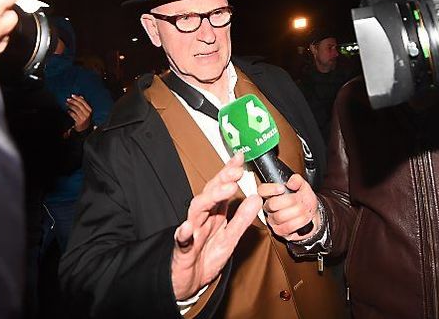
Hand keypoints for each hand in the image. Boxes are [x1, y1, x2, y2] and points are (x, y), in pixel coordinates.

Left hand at [65, 95, 92, 132]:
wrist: (84, 129)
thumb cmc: (84, 118)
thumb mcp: (85, 111)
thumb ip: (83, 104)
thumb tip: (80, 96)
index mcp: (89, 110)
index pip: (83, 102)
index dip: (77, 98)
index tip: (72, 95)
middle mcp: (87, 113)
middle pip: (79, 105)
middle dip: (73, 101)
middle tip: (68, 99)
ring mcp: (84, 118)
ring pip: (76, 110)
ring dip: (71, 106)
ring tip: (67, 104)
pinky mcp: (80, 122)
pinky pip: (74, 115)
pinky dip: (70, 112)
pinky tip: (68, 111)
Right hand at [171, 153, 261, 300]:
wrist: (189, 282)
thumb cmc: (207, 257)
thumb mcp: (230, 238)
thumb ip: (242, 219)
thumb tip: (257, 198)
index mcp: (214, 214)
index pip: (221, 188)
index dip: (230, 172)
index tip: (240, 157)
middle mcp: (202, 218)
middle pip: (210, 194)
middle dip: (222, 180)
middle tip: (236, 172)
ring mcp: (190, 232)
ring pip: (197, 211)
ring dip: (209, 199)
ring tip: (224, 190)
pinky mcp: (182, 250)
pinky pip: (181, 241)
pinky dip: (183, 234)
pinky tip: (186, 229)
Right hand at [256, 174, 320, 241]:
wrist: (310, 215)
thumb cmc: (304, 200)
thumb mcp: (303, 186)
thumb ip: (298, 180)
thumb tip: (292, 181)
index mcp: (271, 194)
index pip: (262, 190)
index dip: (271, 189)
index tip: (282, 188)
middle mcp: (269, 207)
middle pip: (272, 204)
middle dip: (290, 201)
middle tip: (299, 200)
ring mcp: (272, 219)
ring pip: (280, 216)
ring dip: (297, 212)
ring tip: (304, 209)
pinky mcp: (279, 231)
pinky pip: (286, 227)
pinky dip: (298, 222)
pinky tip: (302, 218)